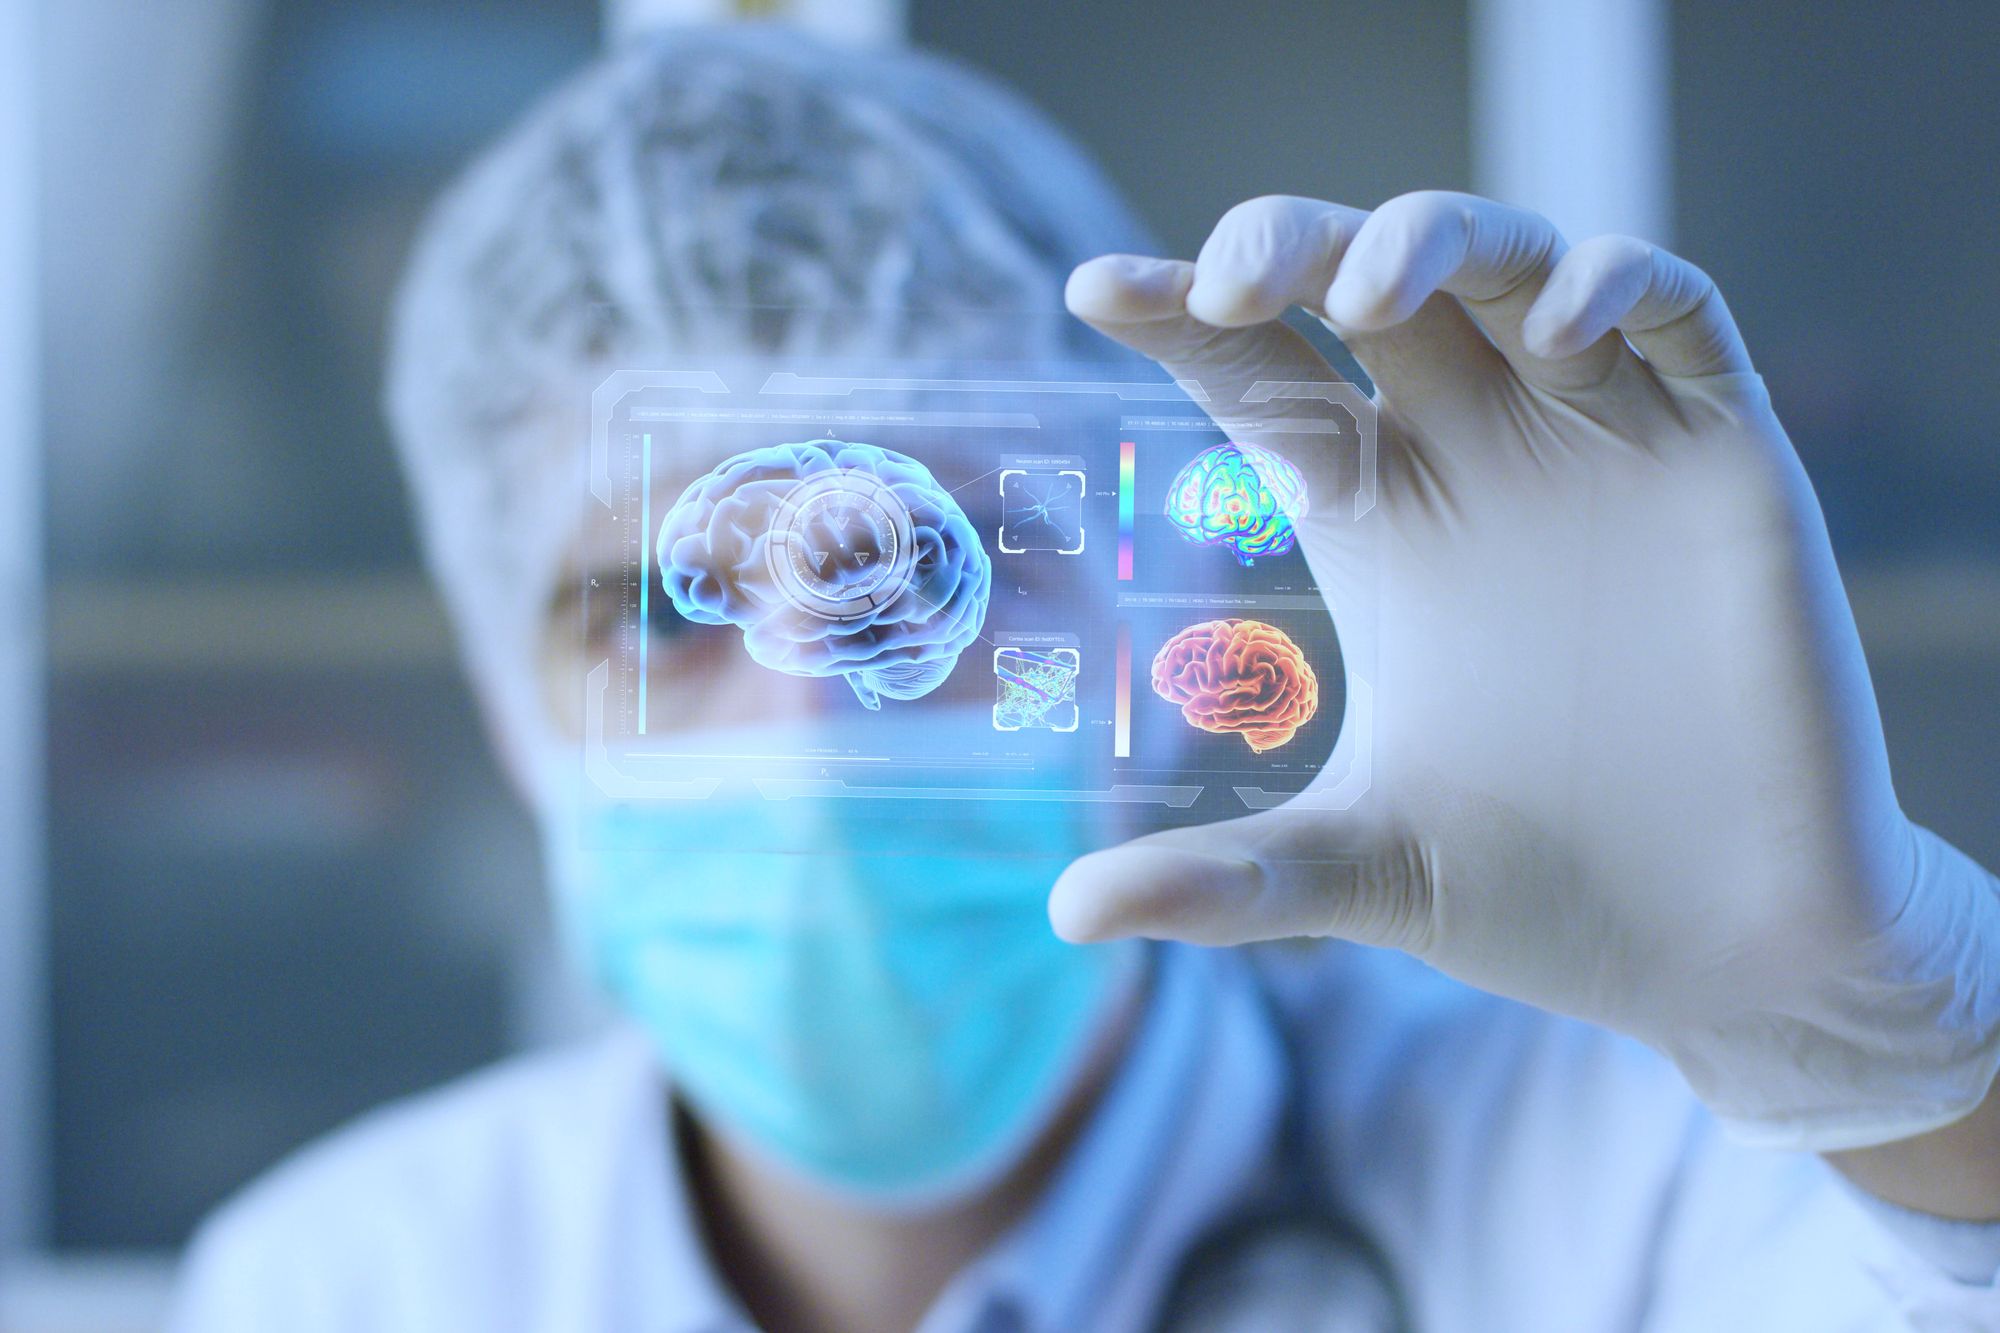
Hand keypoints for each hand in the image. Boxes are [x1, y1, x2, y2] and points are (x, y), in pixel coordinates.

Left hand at [1051, 192, 1999, 1152]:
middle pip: (1366, 282)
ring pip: (1507, 263)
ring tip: (1370, 293)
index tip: (1095, 293)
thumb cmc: (1541, 897)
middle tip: (1232, 281)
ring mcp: (1597, 442)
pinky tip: (1556, 334)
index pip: (1262, 375)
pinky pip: (1677, 314)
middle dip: (1294, 243)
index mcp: (1375, 519)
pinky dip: (1619, 287)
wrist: (1727, 950)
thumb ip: (1227, 882)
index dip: (1183, 315)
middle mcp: (1473, 456)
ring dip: (1436, 239)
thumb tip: (1069, 913)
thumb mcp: (1363, 875)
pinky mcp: (1721, 456)